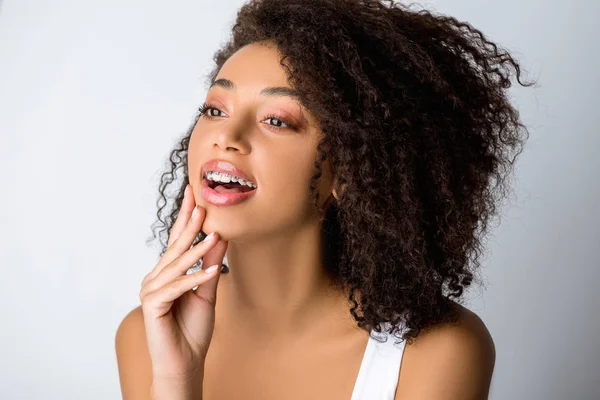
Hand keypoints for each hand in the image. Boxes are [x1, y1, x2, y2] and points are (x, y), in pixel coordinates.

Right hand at [139, 183, 227, 384]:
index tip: (195, 194)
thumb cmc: (193, 329)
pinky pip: (175, 288)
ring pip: (175, 265)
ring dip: (196, 250)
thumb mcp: (207, 291)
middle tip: (201, 202)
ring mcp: (151, 290)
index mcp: (167, 273)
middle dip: (189, 224)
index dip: (187, 217)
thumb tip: (219, 237)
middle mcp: (156, 277)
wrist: (185, 361)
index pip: (178, 240)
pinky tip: (211, 271)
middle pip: (174, 247)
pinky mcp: (151, 305)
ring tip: (214, 234)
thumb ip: (210, 265)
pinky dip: (193, 279)